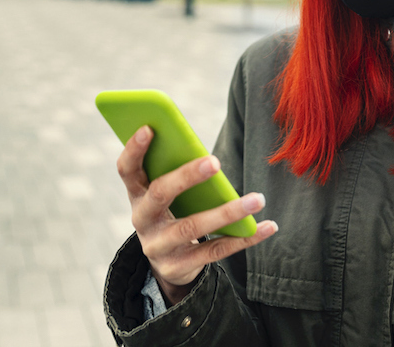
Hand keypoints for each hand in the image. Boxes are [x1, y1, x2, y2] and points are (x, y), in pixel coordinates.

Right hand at [117, 125, 277, 305]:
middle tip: (215, 161)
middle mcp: (142, 220)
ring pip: (193, 227)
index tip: (149, 127)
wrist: (168, 261)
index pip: (127, 170)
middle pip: (160, 195)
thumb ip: (175, 171)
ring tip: (257, 199)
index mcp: (136, 194)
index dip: (134, 149)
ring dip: (227, 212)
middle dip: (186, 177)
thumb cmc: (173, 210)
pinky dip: (244, 238)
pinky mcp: (179, 266)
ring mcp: (158, 246)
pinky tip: (267, 226)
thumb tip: (207, 154)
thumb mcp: (165, 193)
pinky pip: (215, 251)